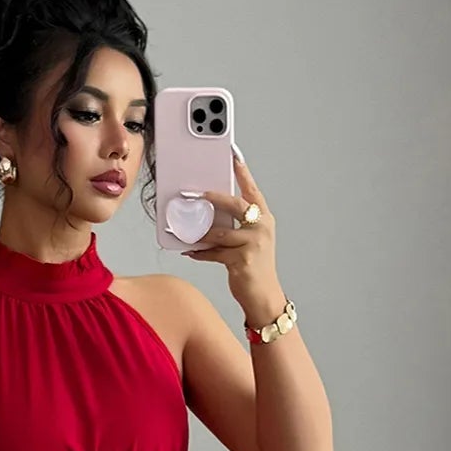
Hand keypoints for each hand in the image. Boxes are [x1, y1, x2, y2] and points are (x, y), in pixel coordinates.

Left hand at [178, 145, 281, 314]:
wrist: (264, 295)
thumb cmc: (255, 267)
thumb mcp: (251, 241)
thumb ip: (237, 226)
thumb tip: (210, 214)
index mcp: (264, 219)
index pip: (252, 190)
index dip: (243, 172)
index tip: (234, 155)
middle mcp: (261, 228)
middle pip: (235, 205)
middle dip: (214, 197)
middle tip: (198, 193)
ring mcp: (253, 244)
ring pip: (220, 232)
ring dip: (201, 232)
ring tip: (186, 230)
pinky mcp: (242, 261)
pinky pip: (215, 253)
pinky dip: (201, 252)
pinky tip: (190, 251)